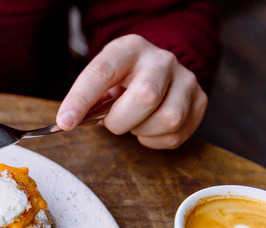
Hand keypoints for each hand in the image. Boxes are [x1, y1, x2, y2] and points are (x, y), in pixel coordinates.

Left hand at [56, 34, 207, 148]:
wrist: (157, 70)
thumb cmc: (122, 80)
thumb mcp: (101, 81)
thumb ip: (85, 101)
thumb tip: (69, 122)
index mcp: (129, 49)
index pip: (103, 71)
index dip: (81, 99)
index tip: (66, 122)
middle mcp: (161, 60)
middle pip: (145, 97)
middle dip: (121, 120)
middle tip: (113, 121)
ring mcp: (185, 79)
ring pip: (168, 119)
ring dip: (141, 130)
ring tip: (134, 121)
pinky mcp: (199, 101)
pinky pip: (176, 134)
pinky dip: (155, 140)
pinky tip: (148, 127)